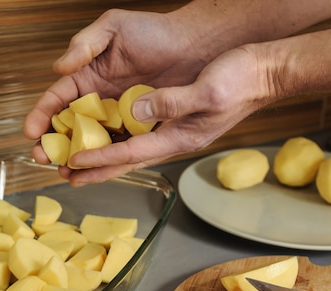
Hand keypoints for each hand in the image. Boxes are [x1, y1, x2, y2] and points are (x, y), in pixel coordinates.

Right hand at [23, 8, 210, 162]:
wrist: (194, 45)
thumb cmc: (155, 31)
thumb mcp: (113, 27)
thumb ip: (84, 44)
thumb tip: (58, 69)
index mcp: (89, 76)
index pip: (58, 99)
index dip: (42, 115)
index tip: (31, 132)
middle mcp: (102, 100)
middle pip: (70, 127)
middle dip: (54, 143)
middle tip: (43, 158)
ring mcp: (122, 117)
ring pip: (94, 142)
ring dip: (77, 158)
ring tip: (65, 172)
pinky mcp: (143, 129)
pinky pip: (124, 147)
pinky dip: (109, 161)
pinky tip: (96, 172)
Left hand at [52, 44, 276, 185]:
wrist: (263, 73)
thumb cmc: (241, 81)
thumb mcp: (208, 91)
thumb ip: (173, 103)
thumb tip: (138, 111)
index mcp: (182, 136)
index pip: (134, 153)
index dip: (102, 158)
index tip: (74, 162)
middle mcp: (176, 138)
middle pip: (129, 160)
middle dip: (97, 169)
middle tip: (66, 176)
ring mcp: (177, 130)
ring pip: (133, 149)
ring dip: (104, 157)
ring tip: (77, 163)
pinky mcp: (177, 118)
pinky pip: (141, 134)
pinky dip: (119, 138)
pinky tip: (106, 136)